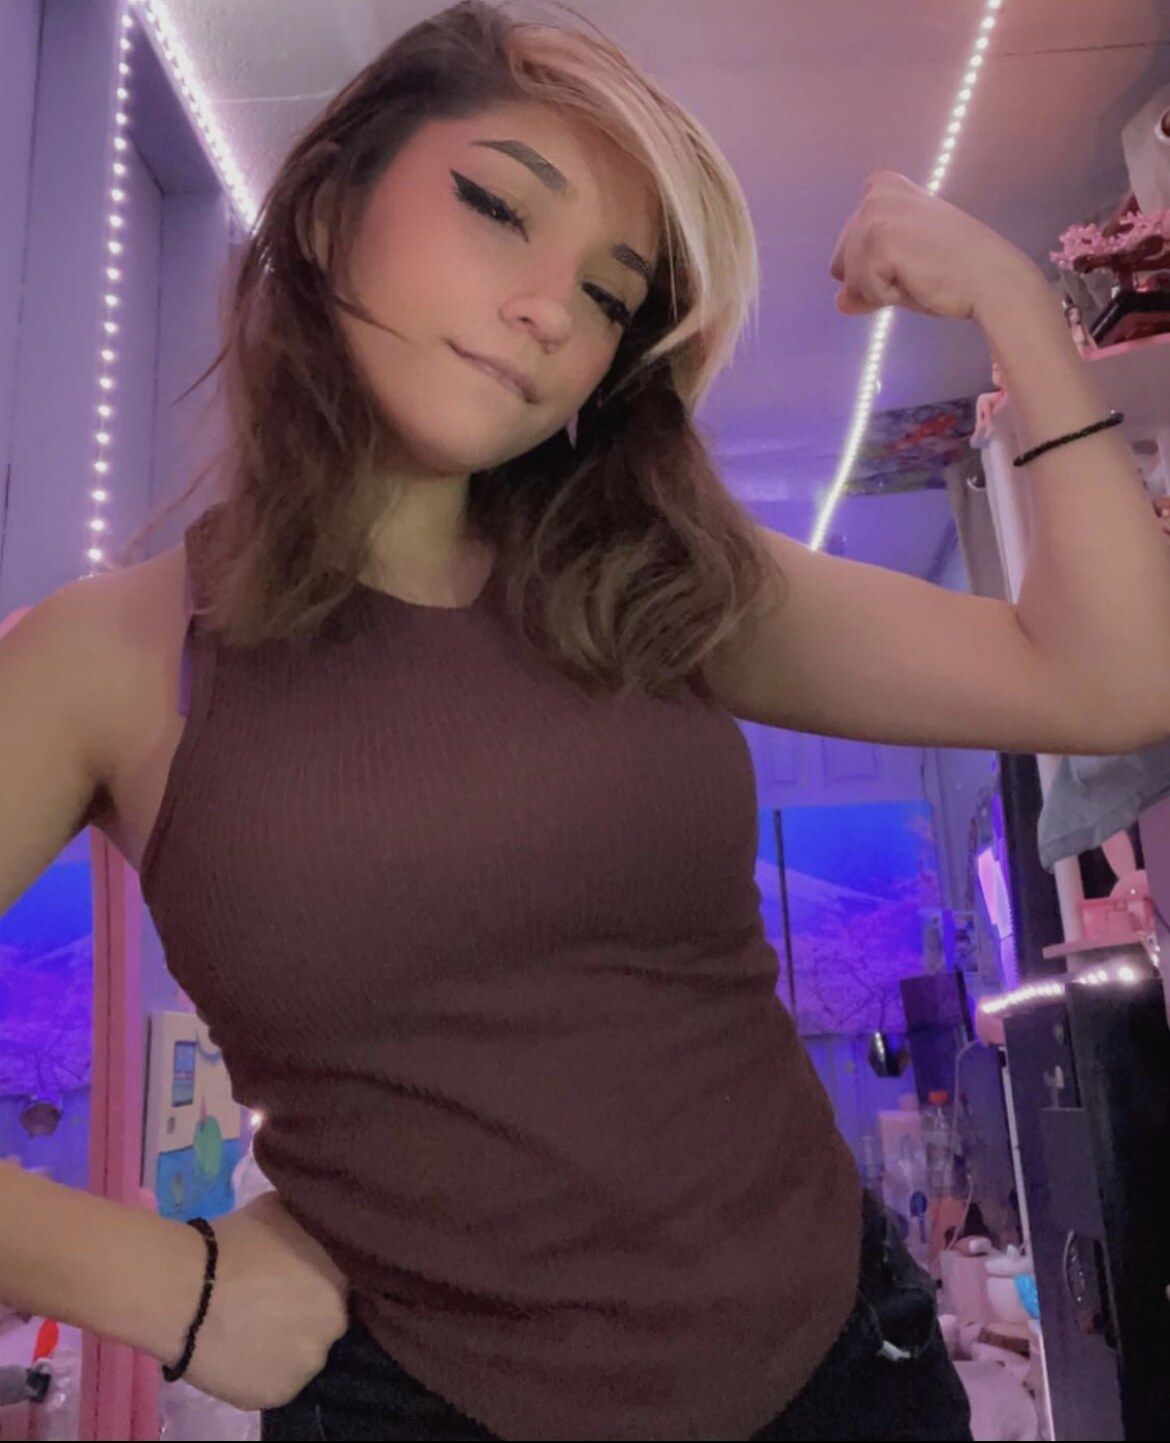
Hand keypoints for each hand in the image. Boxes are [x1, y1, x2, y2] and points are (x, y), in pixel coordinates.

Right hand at [181, 1192, 349, 1411]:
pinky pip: (274, 1380)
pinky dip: (261, 1370)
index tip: (288, 1278)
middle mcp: (332, 1329)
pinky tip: (241, 1350)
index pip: (336, 1285)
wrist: (185, 1291)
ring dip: (284, 1344)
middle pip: (322, 1322)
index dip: (311, 1282)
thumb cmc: (235, 1243)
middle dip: (302, 1313)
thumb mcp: (279, 1210)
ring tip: (251, 1329)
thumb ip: (303, 1224)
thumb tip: (306, 1221)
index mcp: (339, 1284)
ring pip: (299, 1354)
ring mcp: (305, 1367)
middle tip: (270, 1303)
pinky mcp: (276, 1395)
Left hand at [829, 171, 1037, 321]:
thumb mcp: (898, 271)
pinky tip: (918, 279)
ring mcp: (876, 212)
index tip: (913, 259)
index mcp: (882, 188)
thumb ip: (865, 280)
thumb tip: (840, 302)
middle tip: (918, 269)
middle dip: (874, 281)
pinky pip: (863, 289)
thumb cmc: (950, 272)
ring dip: (882, 291)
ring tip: (919, 274)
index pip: (847, 251)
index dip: (874, 269)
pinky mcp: (880, 238)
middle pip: (842, 265)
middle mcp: (875, 193)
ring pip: (850, 280)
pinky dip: (888, 296)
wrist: (990, 279)